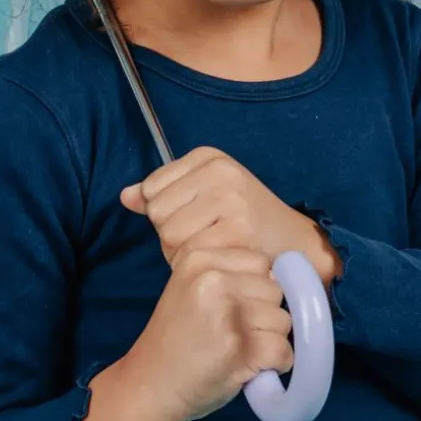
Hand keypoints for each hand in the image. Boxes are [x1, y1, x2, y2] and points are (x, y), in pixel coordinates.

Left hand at [120, 146, 338, 285]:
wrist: (295, 243)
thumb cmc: (244, 219)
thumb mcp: (203, 194)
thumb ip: (162, 193)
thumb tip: (125, 197)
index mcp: (209, 156)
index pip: (151, 188)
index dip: (165, 212)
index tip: (196, 217)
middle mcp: (220, 171)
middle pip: (156, 212)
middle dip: (171, 234)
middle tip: (204, 238)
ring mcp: (230, 198)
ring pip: (168, 235)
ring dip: (181, 252)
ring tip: (211, 248)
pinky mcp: (237, 229)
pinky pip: (190, 254)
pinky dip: (199, 264)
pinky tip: (220, 259)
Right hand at [129, 246, 294, 420]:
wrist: (149, 386)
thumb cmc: (175, 341)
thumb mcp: (190, 289)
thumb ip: (228, 275)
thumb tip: (278, 279)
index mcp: (199, 259)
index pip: (259, 262)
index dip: (255, 290)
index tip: (235, 311)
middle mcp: (213, 279)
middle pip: (274, 290)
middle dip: (265, 315)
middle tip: (237, 335)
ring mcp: (227, 312)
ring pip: (283, 320)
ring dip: (271, 340)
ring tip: (241, 351)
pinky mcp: (240, 347)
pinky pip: (283, 350)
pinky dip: (276, 364)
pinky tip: (252, 368)